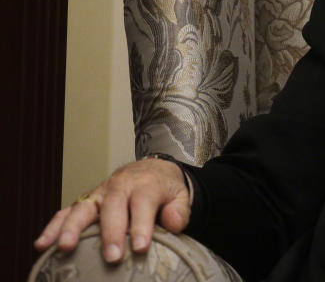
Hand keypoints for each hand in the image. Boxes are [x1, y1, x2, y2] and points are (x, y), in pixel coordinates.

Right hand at [34, 157, 189, 262]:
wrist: (151, 169)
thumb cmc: (164, 188)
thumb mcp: (180, 195)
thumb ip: (179, 209)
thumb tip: (173, 224)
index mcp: (145, 184)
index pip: (143, 202)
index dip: (141, 224)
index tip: (140, 247)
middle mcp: (120, 186)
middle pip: (113, 206)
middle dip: (111, 231)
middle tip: (112, 256)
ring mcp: (99, 193)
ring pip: (83, 207)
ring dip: (72, 227)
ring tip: (65, 248)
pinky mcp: (85, 201)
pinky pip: (66, 211)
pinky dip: (53, 227)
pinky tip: (42, 245)